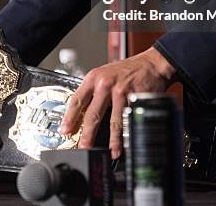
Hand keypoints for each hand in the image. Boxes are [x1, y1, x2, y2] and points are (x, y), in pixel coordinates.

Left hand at [60, 47, 176, 158]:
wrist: (150, 63)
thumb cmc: (126, 70)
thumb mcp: (104, 74)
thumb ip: (93, 91)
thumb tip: (80, 115)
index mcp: (94, 78)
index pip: (77, 100)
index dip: (69, 118)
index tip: (65, 131)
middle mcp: (105, 84)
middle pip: (93, 114)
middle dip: (87, 135)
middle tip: (84, 148)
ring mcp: (121, 92)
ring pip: (114, 122)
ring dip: (112, 140)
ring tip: (109, 152)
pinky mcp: (135, 99)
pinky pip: (130, 121)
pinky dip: (128, 135)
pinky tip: (126, 143)